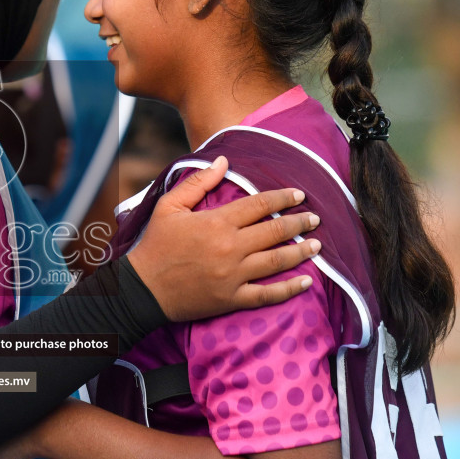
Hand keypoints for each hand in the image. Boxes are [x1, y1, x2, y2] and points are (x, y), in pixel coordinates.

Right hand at [127, 156, 320, 321]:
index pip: (259, 205)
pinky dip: (288, 290)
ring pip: (276, 261)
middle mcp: (231, 248)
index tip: (298, 194)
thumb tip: (224, 160)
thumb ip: (198, 182)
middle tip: (315, 218)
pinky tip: (306, 282)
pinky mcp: (232, 298)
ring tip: (317, 245)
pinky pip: (267, 295)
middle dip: (299, 222)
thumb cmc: (154, 245)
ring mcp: (233, 275)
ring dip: (301, 252)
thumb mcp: (169, 206)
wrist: (142, 289)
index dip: (282, 198)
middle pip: (274, 232)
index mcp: (217, 223)